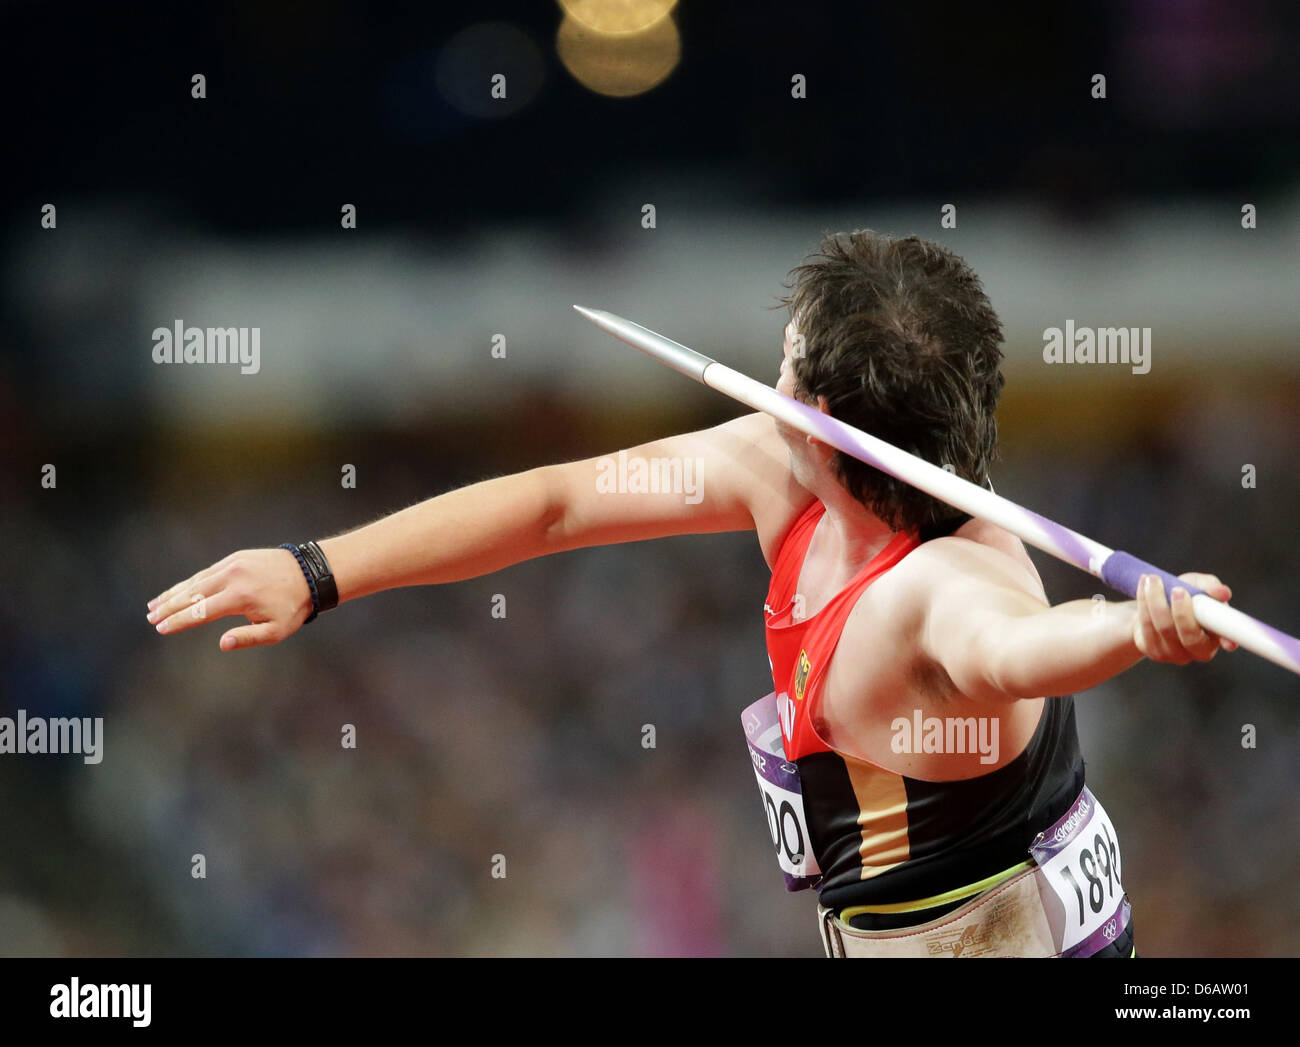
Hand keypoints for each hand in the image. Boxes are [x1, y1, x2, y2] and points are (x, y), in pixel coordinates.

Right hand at [146, 548, 313, 650]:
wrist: (310, 573)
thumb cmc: (294, 606)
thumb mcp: (277, 630)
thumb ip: (248, 638)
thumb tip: (221, 644)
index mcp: (240, 597)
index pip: (200, 611)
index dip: (178, 621)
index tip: (160, 628)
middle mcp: (232, 577)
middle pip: (191, 594)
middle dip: (168, 607)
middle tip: (150, 618)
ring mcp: (232, 564)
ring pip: (196, 580)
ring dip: (174, 593)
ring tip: (154, 605)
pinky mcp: (235, 558)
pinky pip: (207, 572)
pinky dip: (190, 582)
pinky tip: (178, 590)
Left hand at [1133, 573, 1237, 664]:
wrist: (1154, 606)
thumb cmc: (1184, 598)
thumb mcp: (1198, 586)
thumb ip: (1211, 587)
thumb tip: (1223, 592)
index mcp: (1217, 638)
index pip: (1225, 639)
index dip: (1226, 635)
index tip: (1220, 623)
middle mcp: (1197, 651)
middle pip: (1189, 636)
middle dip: (1182, 611)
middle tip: (1177, 589)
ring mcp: (1173, 654)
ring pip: (1163, 628)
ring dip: (1156, 600)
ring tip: (1152, 579)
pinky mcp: (1151, 650)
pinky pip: (1146, 625)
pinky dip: (1143, 602)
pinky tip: (1143, 585)